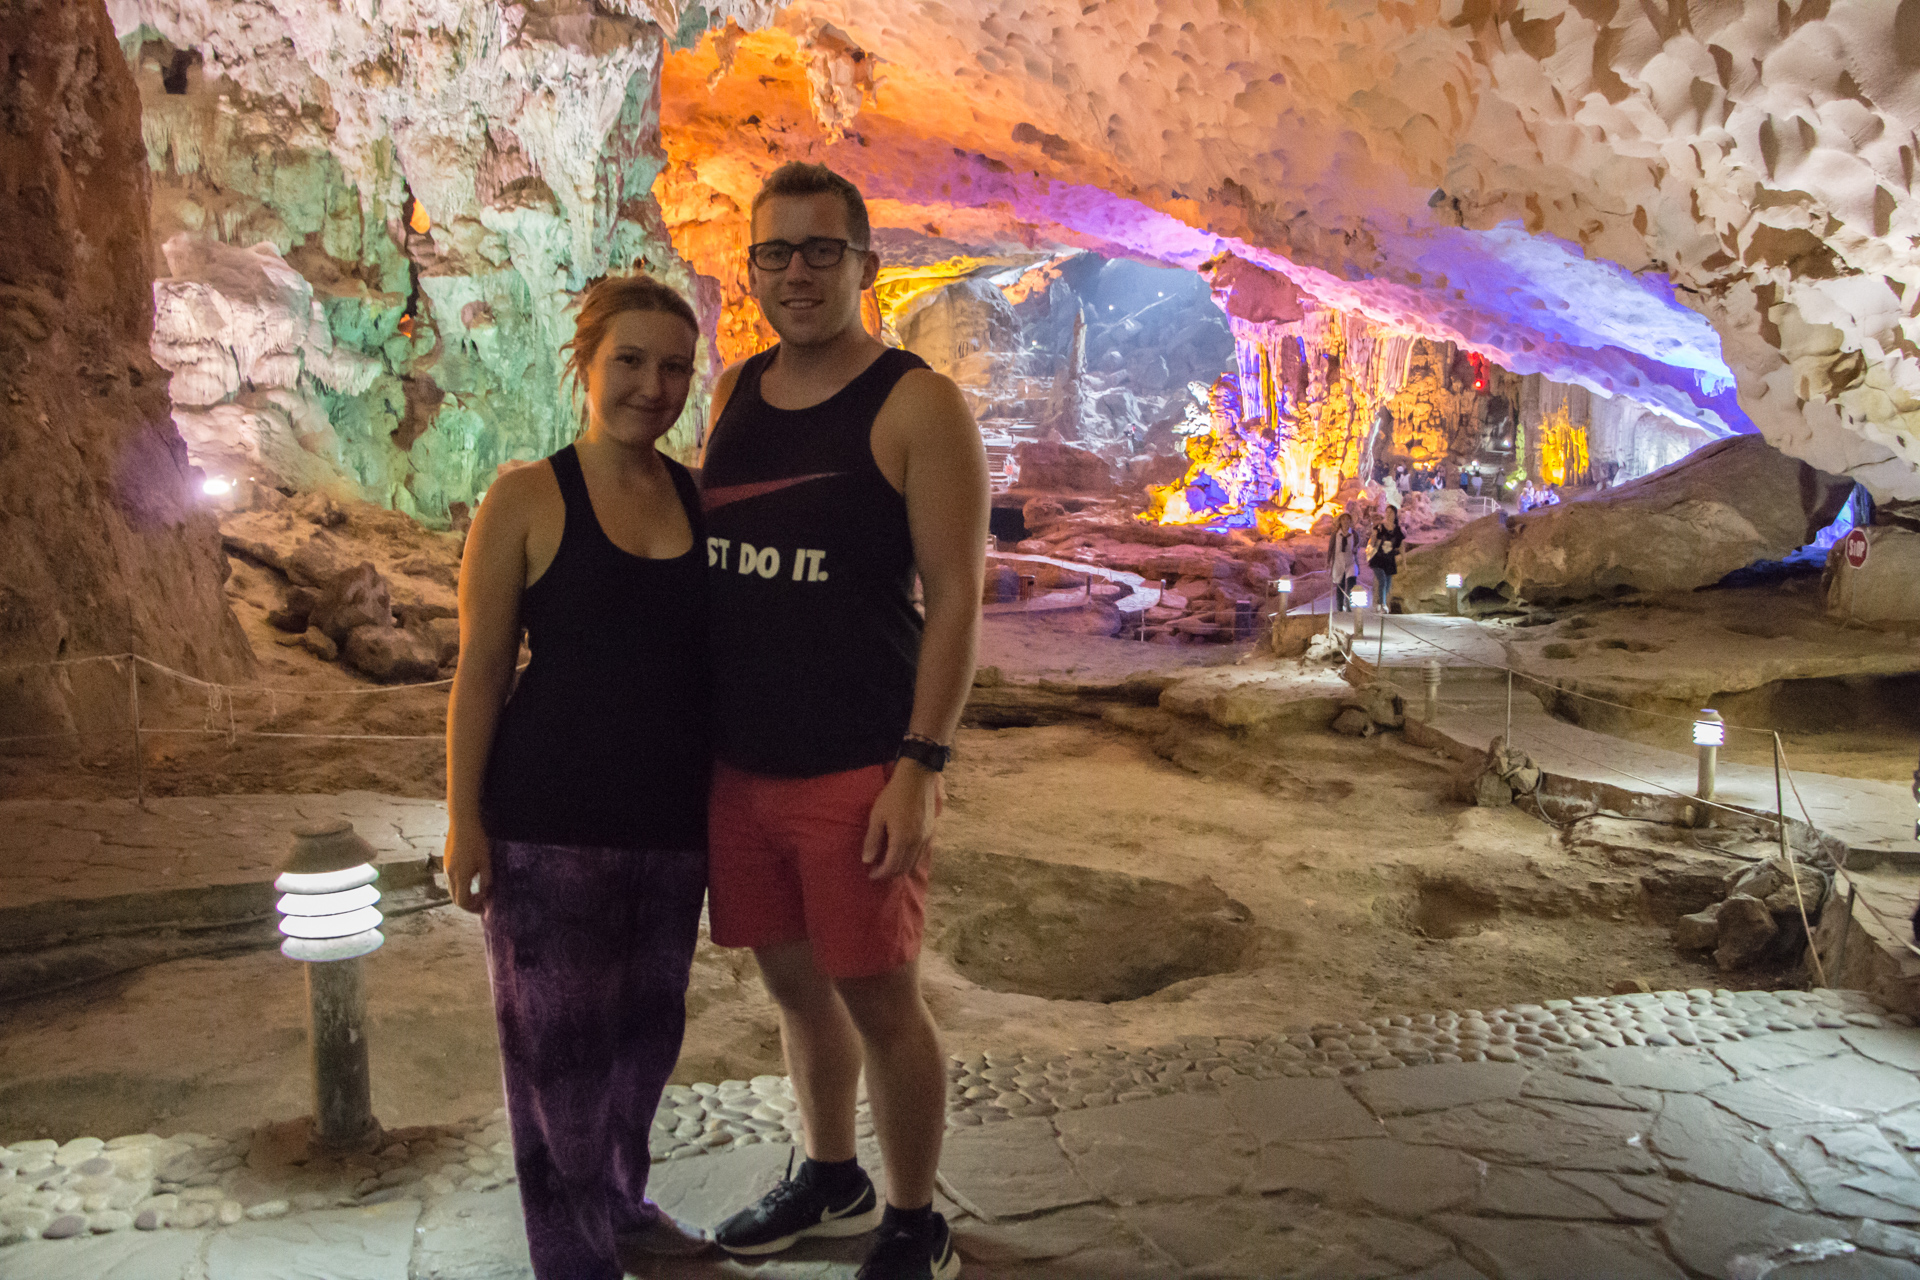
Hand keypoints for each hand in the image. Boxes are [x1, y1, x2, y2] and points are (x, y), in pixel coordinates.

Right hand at [444, 825, 492, 911]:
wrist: (462, 823)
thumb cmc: (476, 841)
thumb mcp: (485, 862)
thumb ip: (486, 879)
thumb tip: (485, 892)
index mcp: (460, 877)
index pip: (462, 902)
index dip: (473, 907)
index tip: (484, 906)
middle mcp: (450, 876)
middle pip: (455, 898)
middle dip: (467, 904)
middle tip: (480, 903)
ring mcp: (446, 869)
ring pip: (452, 890)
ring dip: (463, 895)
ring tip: (476, 892)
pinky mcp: (446, 862)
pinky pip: (450, 880)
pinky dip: (459, 886)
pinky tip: (470, 880)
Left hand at [861, 762, 944, 880]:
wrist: (917, 778)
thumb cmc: (894, 795)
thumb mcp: (877, 816)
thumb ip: (872, 840)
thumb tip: (867, 860)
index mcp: (902, 839)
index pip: (891, 866)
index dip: (880, 874)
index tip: (871, 874)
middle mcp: (916, 842)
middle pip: (904, 868)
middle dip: (890, 873)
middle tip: (878, 871)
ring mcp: (926, 838)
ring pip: (914, 863)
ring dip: (901, 868)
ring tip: (889, 865)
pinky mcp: (931, 832)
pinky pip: (921, 854)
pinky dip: (911, 860)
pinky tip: (903, 854)